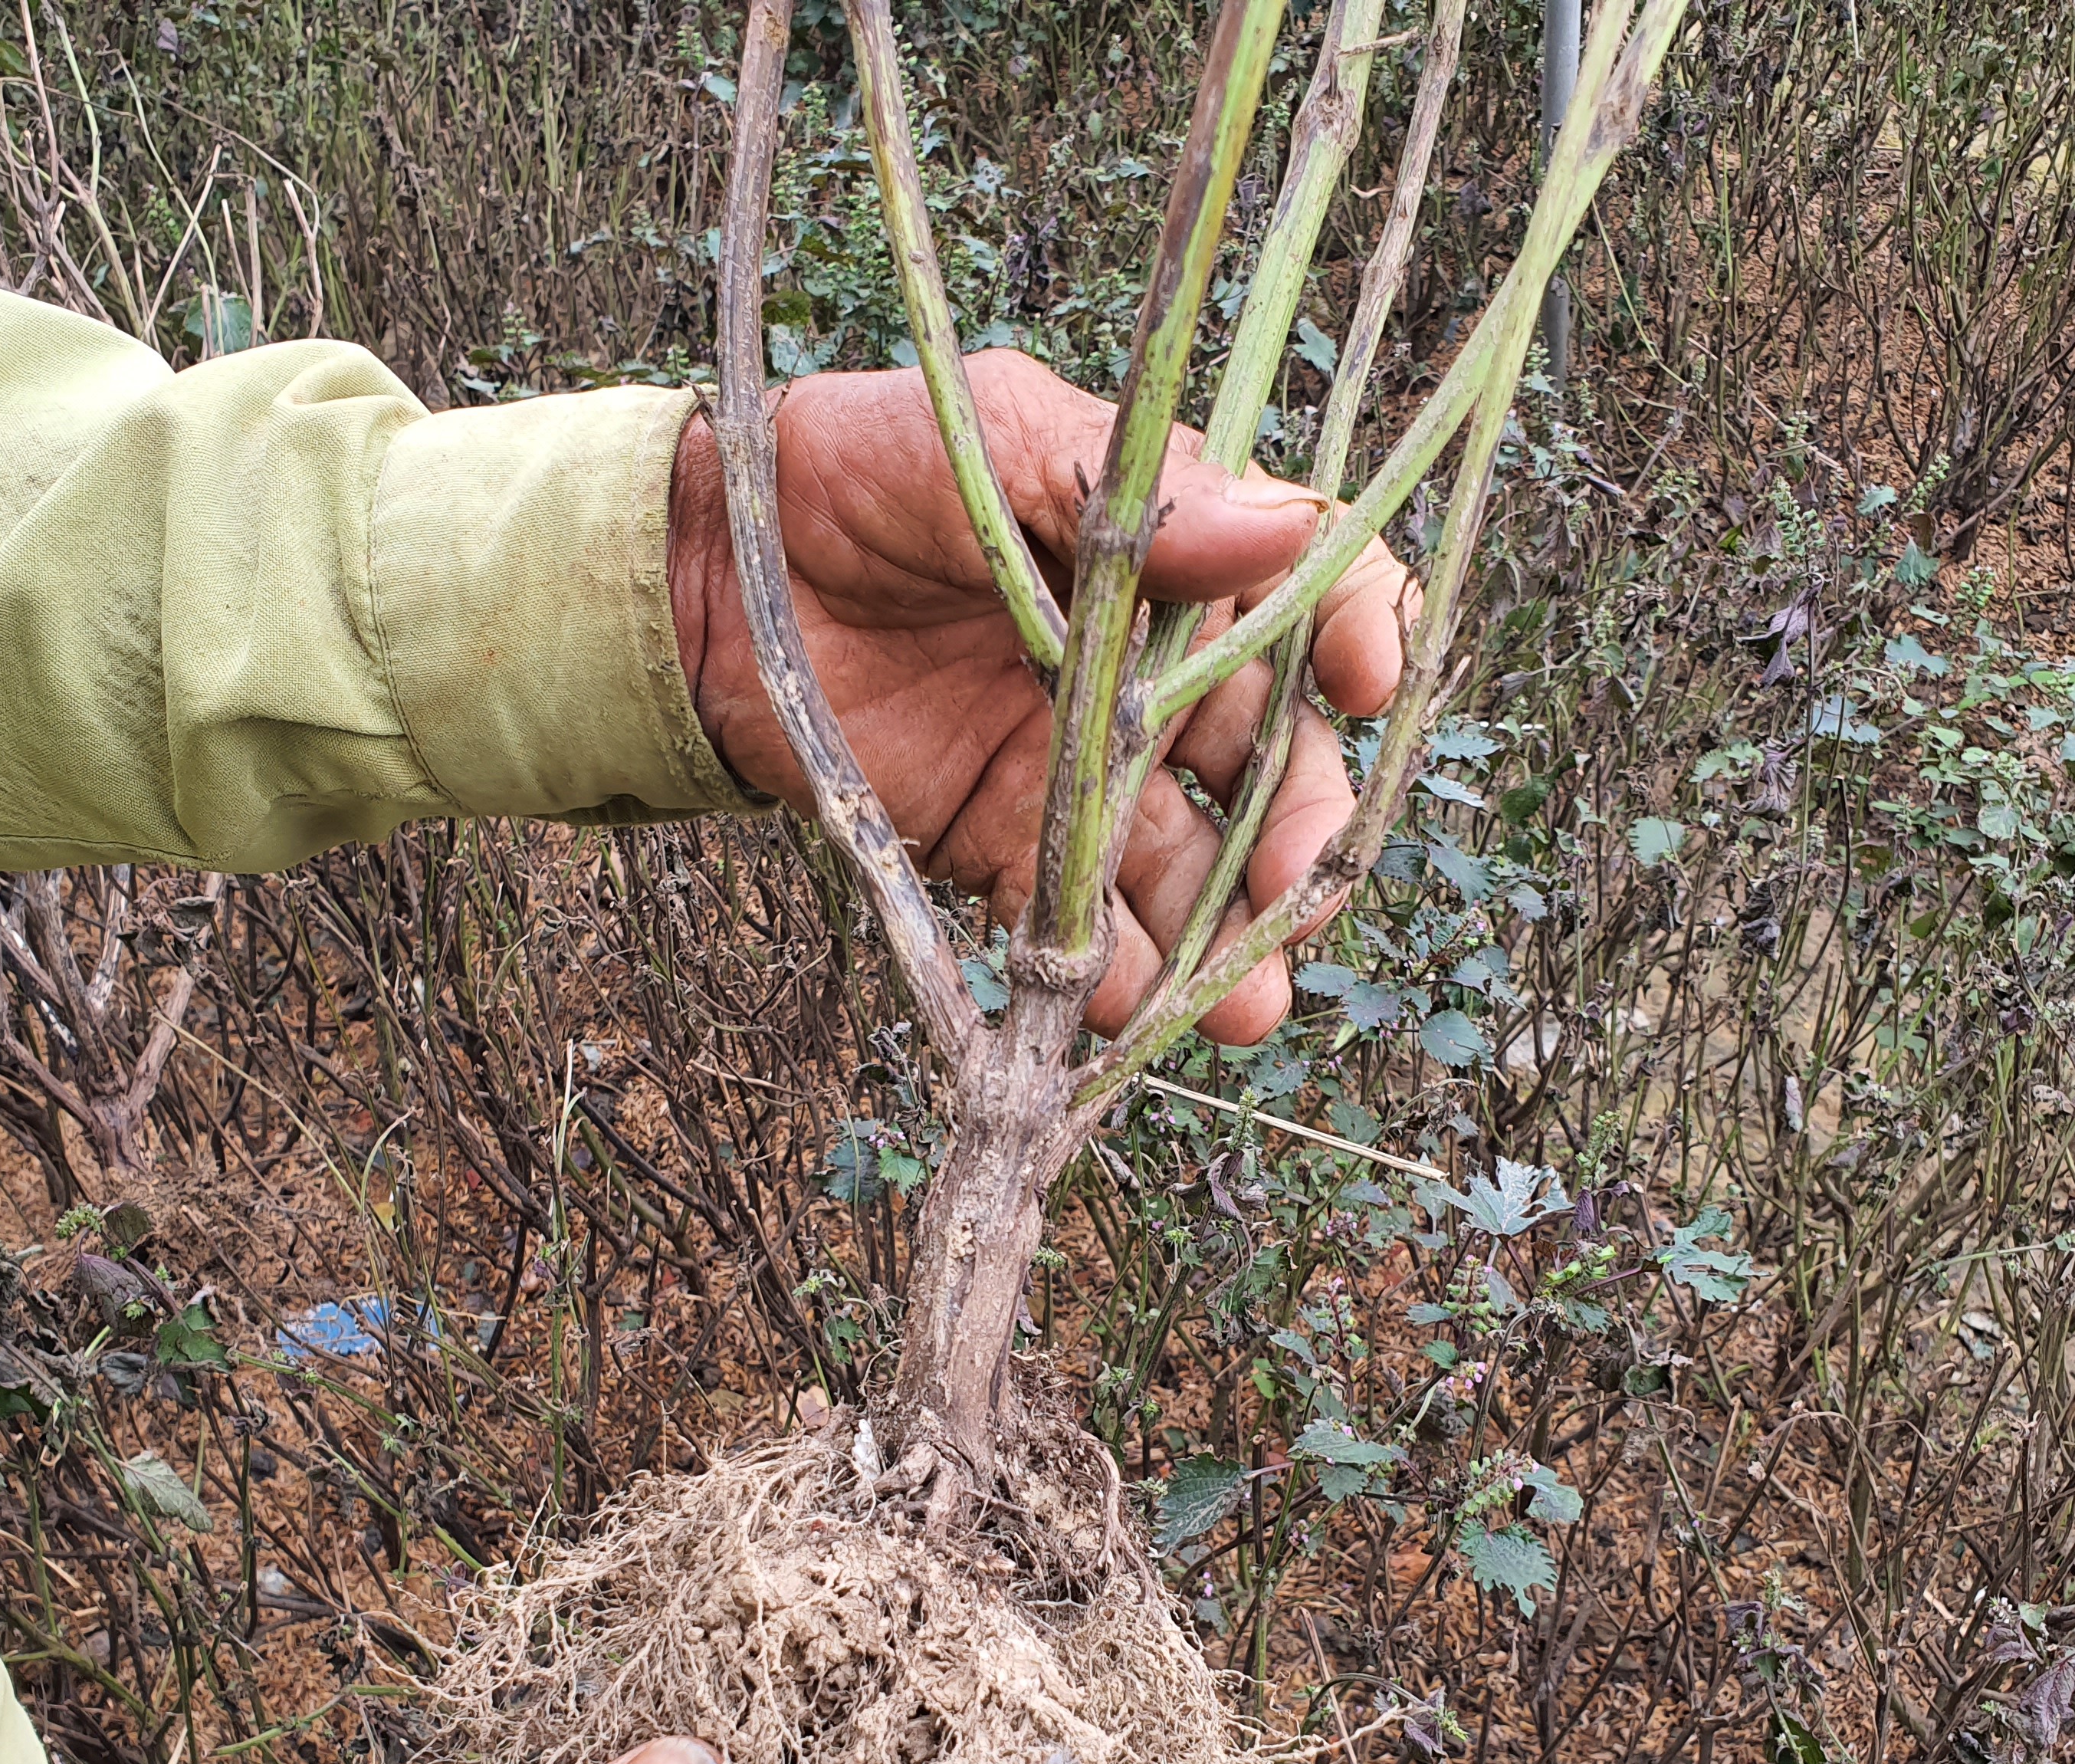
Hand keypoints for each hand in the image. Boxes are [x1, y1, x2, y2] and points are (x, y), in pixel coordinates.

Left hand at [669, 348, 1414, 1045]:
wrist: (707, 570)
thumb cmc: (855, 468)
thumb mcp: (998, 437)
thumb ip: (1136, 493)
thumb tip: (1281, 528)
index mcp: (1174, 558)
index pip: (1311, 595)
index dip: (1360, 635)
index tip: (1366, 684)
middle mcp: (1150, 675)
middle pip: (1271, 765)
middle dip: (1299, 840)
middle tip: (1300, 897)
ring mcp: (1082, 771)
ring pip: (1187, 867)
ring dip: (1224, 941)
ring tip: (1243, 1005)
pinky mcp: (1003, 845)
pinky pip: (1078, 925)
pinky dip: (1111, 975)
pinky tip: (1131, 1014)